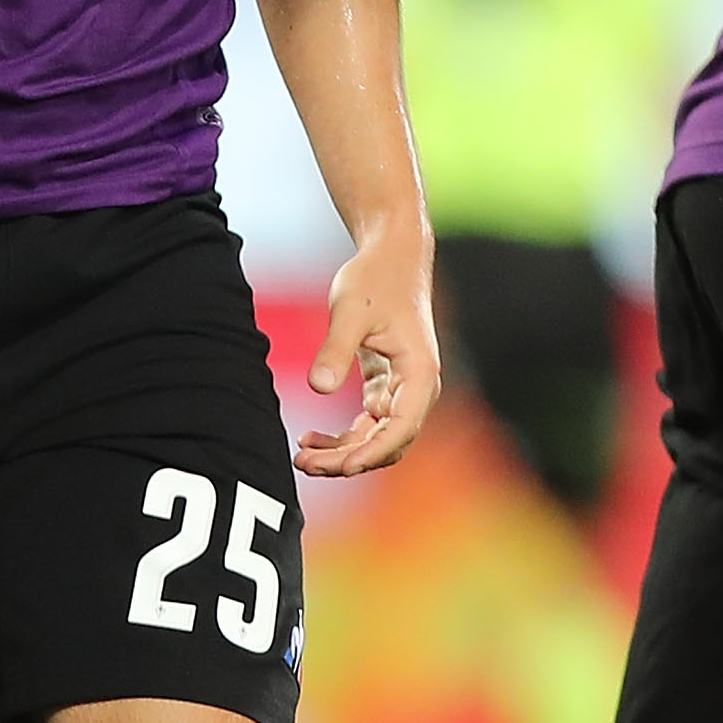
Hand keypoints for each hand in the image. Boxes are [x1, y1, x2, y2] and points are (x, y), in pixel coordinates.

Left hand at [293, 230, 438, 476]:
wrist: (392, 256)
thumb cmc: (376, 278)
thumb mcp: (351, 309)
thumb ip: (336, 349)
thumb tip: (319, 388)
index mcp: (420, 373)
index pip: (401, 428)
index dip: (372, 453)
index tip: (341, 467)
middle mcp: (417, 389)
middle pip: (387, 443)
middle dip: (347, 460)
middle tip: (303, 463)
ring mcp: (402, 390)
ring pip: (376, 439)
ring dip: (343, 453)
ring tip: (302, 457)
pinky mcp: (386, 386)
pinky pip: (367, 425)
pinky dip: (343, 437)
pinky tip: (312, 438)